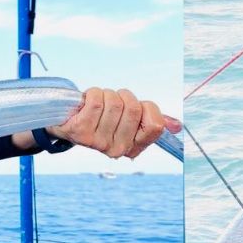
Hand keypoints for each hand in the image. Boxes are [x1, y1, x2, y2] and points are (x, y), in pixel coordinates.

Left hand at [48, 88, 179, 159]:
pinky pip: (96, 100)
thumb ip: (152, 120)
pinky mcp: (81, 131)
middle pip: (134, 108)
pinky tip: (84, 103)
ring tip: (96, 104)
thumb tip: (177, 126)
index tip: (134, 108)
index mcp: (133, 147)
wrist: (65, 122)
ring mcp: (98, 142)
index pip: (155, 125)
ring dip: (105, 94)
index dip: (146, 108)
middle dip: (122, 96)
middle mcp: (117, 149)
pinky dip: (91, 93)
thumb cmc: (100, 117)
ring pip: (115, 102)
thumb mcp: (127, 120)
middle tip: (110, 103)